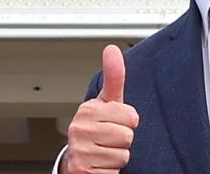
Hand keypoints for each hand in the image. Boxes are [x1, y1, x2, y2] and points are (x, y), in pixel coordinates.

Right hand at [61, 45, 139, 173]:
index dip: (128, 121)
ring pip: (122, 155)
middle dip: (123, 140)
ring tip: (104, 151)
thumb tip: (111, 48)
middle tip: (109, 139)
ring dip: (117, 156)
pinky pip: (114, 171)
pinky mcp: (81, 171)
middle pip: (128, 136)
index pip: (131, 116)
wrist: (78, 160)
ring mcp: (79, 151)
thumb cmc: (98, 127)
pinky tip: (99, 165)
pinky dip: (111, 171)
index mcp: (88, 109)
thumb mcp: (108, 101)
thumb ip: (114, 76)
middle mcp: (79, 129)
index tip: (115, 121)